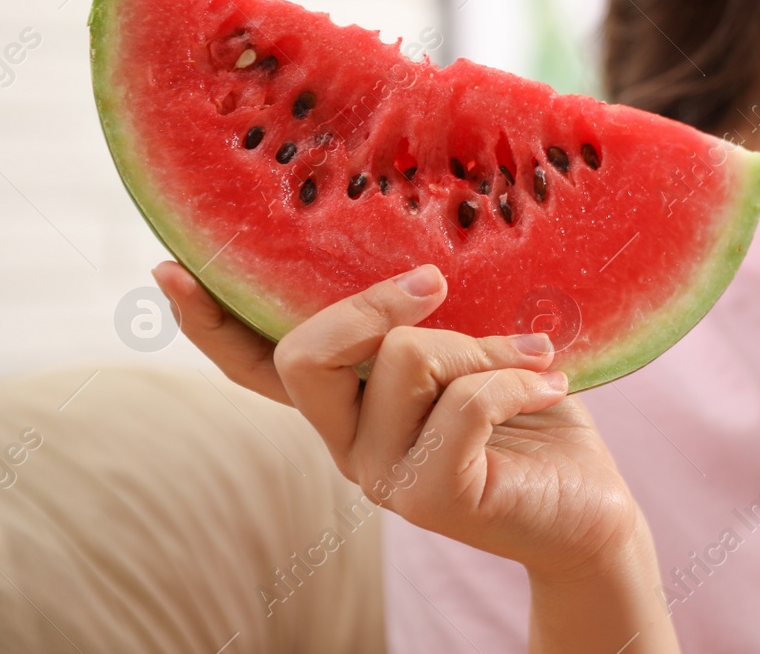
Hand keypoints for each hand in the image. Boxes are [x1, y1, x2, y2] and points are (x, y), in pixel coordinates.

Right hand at [151, 261, 642, 583]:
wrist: (590, 504)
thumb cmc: (533, 413)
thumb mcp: (476, 349)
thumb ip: (431, 320)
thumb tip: (422, 256)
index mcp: (349, 405)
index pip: (258, 369)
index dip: (211, 324)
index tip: (169, 268)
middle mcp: (348, 444)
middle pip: (308, 354)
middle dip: (372, 302)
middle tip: (436, 280)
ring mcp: (382, 477)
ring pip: (405, 359)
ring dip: (485, 344)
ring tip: (533, 358)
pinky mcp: (433, 497)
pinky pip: (465, 400)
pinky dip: (519, 378)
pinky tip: (553, 385)